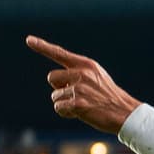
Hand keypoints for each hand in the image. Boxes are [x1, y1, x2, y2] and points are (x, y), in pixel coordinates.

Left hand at [26, 35, 142, 134]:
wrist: (124, 112)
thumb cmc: (109, 96)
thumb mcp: (96, 76)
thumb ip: (77, 73)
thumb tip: (56, 79)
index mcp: (85, 64)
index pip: (59, 53)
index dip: (42, 46)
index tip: (28, 40)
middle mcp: (81, 73)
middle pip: (51, 78)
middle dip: (59, 88)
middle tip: (75, 95)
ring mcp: (80, 88)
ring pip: (55, 96)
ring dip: (63, 103)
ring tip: (81, 105)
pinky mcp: (78, 104)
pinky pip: (59, 108)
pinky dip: (65, 113)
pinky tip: (78, 113)